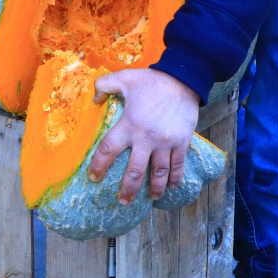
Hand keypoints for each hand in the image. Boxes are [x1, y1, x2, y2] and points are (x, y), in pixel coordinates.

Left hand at [88, 68, 198, 202]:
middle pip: (134, 171)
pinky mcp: (182, 142)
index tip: (94, 177)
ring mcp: (166, 142)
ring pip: (158, 173)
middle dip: (127, 189)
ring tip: (150, 198)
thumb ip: (104, 85)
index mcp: (130, 124)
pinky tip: (171, 187)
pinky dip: (175, 178)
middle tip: (122, 200)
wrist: (183, 79)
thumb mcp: (124, 77)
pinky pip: (178, 165)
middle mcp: (146, 138)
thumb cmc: (152, 80)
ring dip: (154, 189)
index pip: (109, 149)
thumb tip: (94, 99)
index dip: (99, 165)